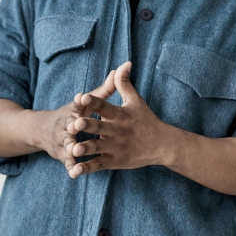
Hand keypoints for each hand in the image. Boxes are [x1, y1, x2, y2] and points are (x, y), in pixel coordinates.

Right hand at [27, 78, 112, 170]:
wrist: (42, 130)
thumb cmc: (73, 114)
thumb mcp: (85, 102)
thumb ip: (104, 90)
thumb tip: (121, 68)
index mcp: (72, 111)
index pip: (76, 105)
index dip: (80, 102)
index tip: (82, 98)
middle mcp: (65, 126)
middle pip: (69, 126)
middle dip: (73, 126)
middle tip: (78, 125)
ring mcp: (63, 143)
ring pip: (67, 145)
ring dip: (71, 148)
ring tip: (77, 151)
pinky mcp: (63, 157)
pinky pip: (68, 163)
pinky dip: (72, 168)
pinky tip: (76, 174)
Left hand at [64, 62, 176, 178]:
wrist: (162, 144)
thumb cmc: (146, 120)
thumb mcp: (135, 100)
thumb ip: (124, 83)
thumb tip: (123, 64)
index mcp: (120, 115)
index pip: (105, 106)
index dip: (94, 102)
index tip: (82, 97)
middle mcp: (117, 131)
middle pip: (100, 128)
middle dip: (88, 126)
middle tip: (75, 123)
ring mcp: (115, 147)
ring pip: (97, 148)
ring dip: (85, 148)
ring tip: (73, 149)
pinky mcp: (114, 161)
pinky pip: (98, 165)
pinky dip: (87, 168)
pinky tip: (74, 171)